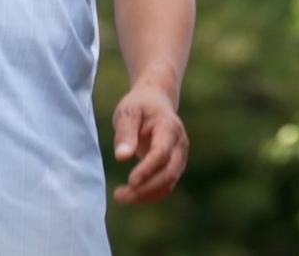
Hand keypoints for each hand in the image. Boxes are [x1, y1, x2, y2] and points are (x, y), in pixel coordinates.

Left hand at [110, 82, 188, 203]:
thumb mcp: (128, 112)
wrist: (155, 102)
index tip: (130, 181)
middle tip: (119, 196)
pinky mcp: (174, 166)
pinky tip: (131, 196)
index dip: (148, 169)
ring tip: (120, 196)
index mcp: (169, 128)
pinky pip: (165, 186)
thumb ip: (125, 133)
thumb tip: (122, 157)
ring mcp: (180, 157)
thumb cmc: (139, 106)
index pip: (161, 153)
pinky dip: (149, 195)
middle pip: (168, 173)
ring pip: (168, 183)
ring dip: (146, 195)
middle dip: (145, 188)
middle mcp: (179, 145)